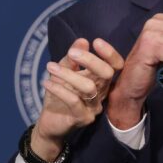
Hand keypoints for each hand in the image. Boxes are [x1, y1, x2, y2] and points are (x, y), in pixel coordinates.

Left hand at [31, 38, 123, 161]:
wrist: (49, 122)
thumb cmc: (59, 94)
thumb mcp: (63, 72)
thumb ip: (72, 59)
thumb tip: (82, 41)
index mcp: (100, 80)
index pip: (116, 66)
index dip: (110, 54)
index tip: (96, 42)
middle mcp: (102, 93)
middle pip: (107, 74)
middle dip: (90, 60)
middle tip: (72, 53)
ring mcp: (94, 107)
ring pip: (89, 87)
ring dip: (68, 74)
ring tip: (50, 67)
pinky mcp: (83, 118)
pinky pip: (74, 101)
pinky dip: (59, 89)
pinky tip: (46, 82)